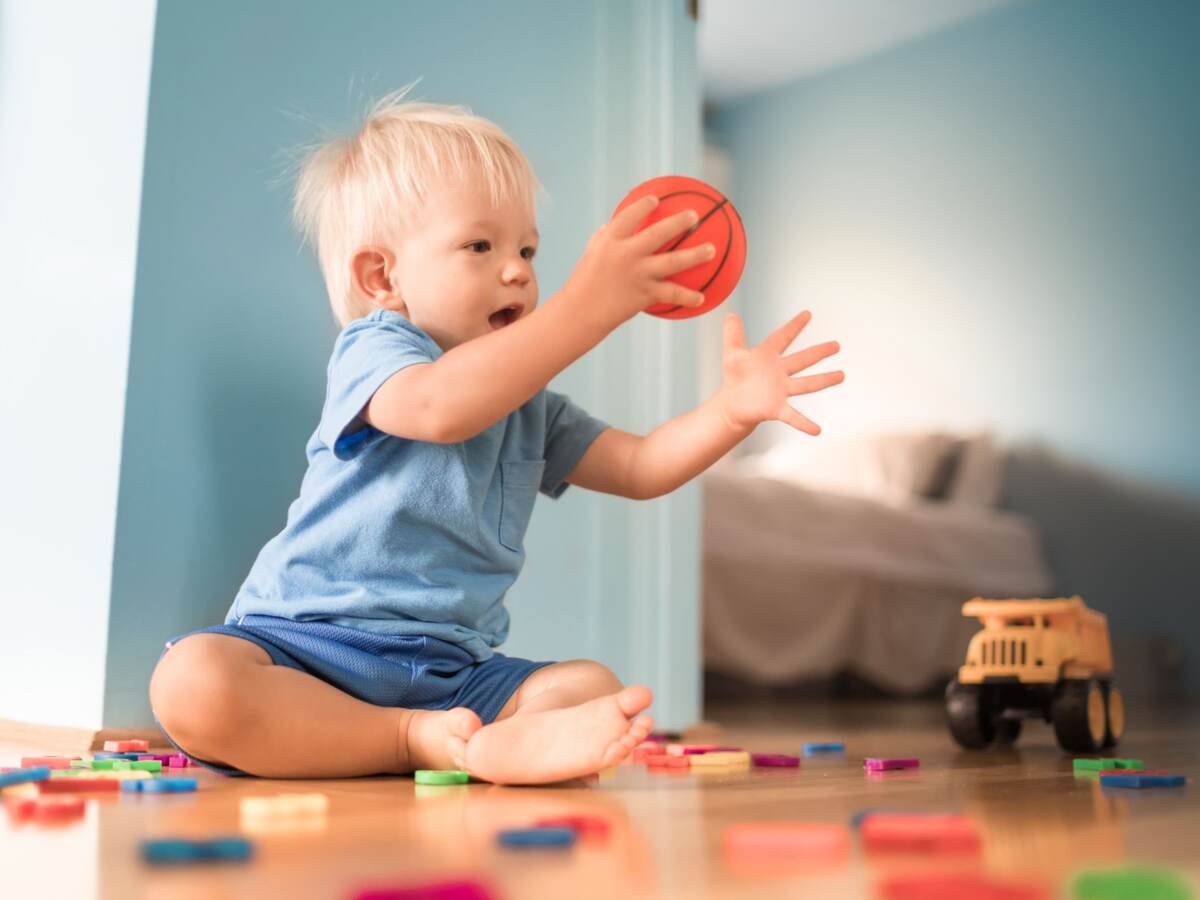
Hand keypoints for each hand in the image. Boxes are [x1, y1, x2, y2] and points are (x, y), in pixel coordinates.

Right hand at [564, 195, 716, 326]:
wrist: (580, 312)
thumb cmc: (584, 282)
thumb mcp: (591, 254)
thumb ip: (603, 237)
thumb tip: (611, 225)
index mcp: (611, 241)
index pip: (629, 216)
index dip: (643, 206)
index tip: (655, 199)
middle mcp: (626, 254)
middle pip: (658, 234)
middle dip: (678, 222)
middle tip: (694, 215)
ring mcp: (638, 274)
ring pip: (672, 262)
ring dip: (695, 255)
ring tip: (711, 250)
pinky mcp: (644, 294)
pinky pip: (671, 294)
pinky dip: (687, 296)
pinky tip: (702, 298)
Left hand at [717, 310, 843, 434]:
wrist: (732, 404)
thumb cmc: (735, 378)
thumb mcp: (732, 354)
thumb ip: (733, 334)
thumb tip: (731, 314)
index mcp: (769, 356)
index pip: (782, 337)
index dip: (794, 326)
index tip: (807, 314)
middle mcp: (779, 372)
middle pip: (802, 359)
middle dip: (819, 352)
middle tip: (837, 345)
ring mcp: (781, 390)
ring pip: (806, 384)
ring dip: (824, 380)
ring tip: (842, 376)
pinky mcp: (777, 408)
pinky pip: (794, 416)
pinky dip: (804, 423)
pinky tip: (816, 430)